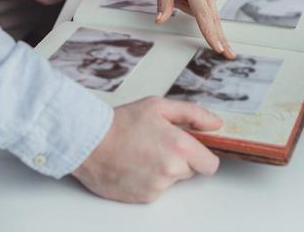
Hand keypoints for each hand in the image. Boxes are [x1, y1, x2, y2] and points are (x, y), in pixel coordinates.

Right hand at [72, 96, 221, 202]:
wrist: (88, 142)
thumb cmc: (120, 123)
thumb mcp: (158, 106)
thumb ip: (192, 113)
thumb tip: (215, 124)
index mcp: (179, 146)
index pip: (210, 164)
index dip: (201, 155)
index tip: (191, 149)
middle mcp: (171, 169)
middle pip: (190, 171)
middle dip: (180, 160)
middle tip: (158, 145)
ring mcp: (157, 186)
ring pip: (171, 181)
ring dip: (162, 170)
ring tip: (141, 153)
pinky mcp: (144, 197)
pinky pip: (155, 190)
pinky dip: (147, 180)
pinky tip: (134, 165)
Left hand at [154, 0, 233, 58]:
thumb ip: (162, 2)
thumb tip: (160, 20)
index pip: (202, 12)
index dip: (209, 31)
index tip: (218, 46)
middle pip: (213, 16)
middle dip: (219, 36)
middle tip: (229, 54)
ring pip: (207, 9)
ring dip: (194, 8)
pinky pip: (209, 1)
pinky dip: (200, 1)